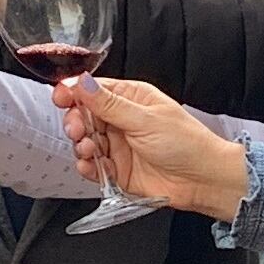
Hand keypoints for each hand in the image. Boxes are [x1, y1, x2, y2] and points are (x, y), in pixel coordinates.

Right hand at [60, 75, 249, 222]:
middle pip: (84, 116)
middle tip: (78, 130)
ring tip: (89, 149)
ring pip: (85, 142)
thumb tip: (82, 82)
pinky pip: (93, 167)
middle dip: (75, 122)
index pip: (94, 90)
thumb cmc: (186, 143)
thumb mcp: (145, 119)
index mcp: (131, 99)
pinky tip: (91, 166)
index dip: (74, 92)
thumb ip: (109, 104)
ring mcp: (118, 146)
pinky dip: (87, 167)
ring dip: (81, 145)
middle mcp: (122, 120)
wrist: (203, 180)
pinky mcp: (118, 170)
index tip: (61, 97)